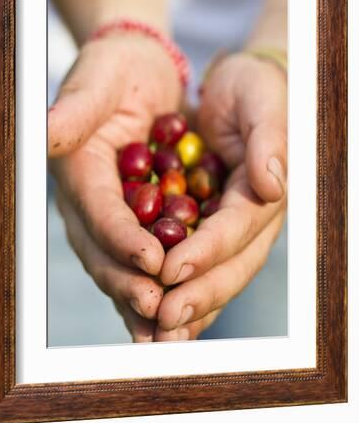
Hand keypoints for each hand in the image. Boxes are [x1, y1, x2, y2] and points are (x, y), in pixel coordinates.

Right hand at [48, 33, 181, 341]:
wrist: (132, 70)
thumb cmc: (116, 70)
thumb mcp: (98, 81)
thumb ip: (75, 109)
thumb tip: (44, 132)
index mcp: (78, 169)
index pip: (98, 211)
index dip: (122, 238)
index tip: (151, 262)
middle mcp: (89, 199)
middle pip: (104, 250)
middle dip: (131, 282)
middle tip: (160, 310)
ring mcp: (109, 212)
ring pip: (121, 265)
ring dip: (142, 299)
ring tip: (167, 331)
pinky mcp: (132, 217)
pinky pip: (141, 258)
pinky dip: (157, 287)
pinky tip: (179, 315)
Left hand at [155, 53, 286, 340]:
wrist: (238, 88)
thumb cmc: (253, 88)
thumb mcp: (263, 99)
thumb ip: (270, 138)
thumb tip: (273, 185)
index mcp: (265, 192)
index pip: (236, 229)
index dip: (207, 252)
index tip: (172, 271)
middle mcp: (249, 219)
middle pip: (227, 266)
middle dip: (195, 295)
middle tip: (161, 322)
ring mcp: (228, 227)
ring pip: (210, 275)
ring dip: (185, 307)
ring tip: (153, 334)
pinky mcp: (205, 225)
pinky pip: (191, 263)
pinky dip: (174, 290)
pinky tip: (149, 315)